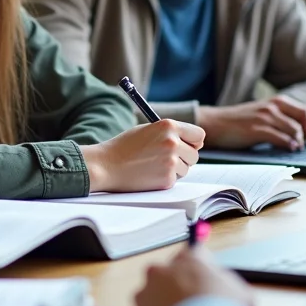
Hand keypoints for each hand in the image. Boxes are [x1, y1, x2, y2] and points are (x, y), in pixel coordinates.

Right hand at [79, 119, 205, 192]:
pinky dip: (165, 178)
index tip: (186, 145)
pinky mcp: (167, 179)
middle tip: (164, 158)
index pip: (199, 135)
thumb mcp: (148, 130)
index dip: (193, 141)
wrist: (106, 165)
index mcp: (168, 126)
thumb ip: (171, 133)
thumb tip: (198, 144)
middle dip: (183, 157)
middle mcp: (172, 142)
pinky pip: (175, 179)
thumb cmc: (125, 146)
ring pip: (186, 168)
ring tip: (152, 165)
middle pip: (195, 154)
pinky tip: (149, 173)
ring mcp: (171, 162)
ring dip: (174, 169)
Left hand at [130, 246, 253, 305]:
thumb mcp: (236, 288)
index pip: (187, 255)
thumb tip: (221, 284)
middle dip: (170, 288)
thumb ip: (223, 281)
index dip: (192, 269)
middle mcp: (160, 272)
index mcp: (186, 259)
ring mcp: (145, 295)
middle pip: (161, 275)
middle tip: (185, 305)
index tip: (196, 278)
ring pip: (147, 298)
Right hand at [195, 95, 305, 150]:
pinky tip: (289, 149)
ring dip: (299, 141)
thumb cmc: (238, 122)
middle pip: (303, 118)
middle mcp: (272, 107)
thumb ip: (277, 118)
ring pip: (294, 129)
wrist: (214, 123)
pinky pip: (281, 138)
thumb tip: (298, 134)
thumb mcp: (260, 114)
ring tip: (297, 148)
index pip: (305, 111)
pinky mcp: (257, 130)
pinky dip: (289, 145)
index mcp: (275, 102)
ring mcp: (265, 118)